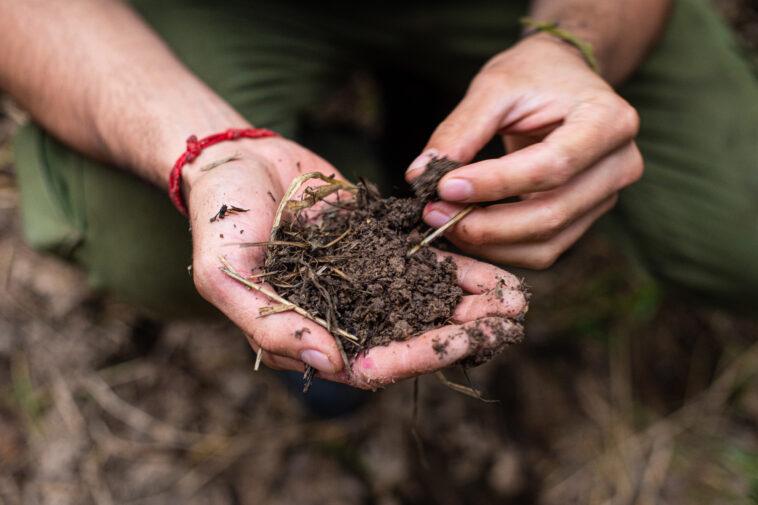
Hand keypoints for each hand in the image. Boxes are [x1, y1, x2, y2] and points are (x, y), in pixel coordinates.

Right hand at [186, 137, 526, 385]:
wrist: (235, 159)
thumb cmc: (219, 219)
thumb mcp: (227, 276)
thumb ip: (273, 326)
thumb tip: (333, 365)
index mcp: (309, 335)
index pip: (368, 362)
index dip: (413, 357)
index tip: (455, 344)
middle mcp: (344, 315)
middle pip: (409, 336)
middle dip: (459, 333)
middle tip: (508, 324)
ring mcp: (365, 281)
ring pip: (424, 302)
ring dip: (470, 306)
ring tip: (517, 300)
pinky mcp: (379, 247)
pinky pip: (423, 263)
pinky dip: (459, 269)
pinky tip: (498, 272)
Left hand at [406, 34, 642, 268]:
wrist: (565, 78)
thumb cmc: (534, 75)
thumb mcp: (495, 86)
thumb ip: (460, 129)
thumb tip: (420, 175)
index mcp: (609, 120)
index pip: (551, 166)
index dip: (495, 184)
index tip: (443, 187)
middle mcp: (620, 164)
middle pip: (552, 213)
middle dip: (486, 224)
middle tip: (433, 214)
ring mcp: (607, 196)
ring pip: (547, 242)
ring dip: (489, 243)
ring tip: (443, 222)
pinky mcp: (586, 217)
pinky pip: (544, 249)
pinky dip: (501, 248)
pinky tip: (466, 230)